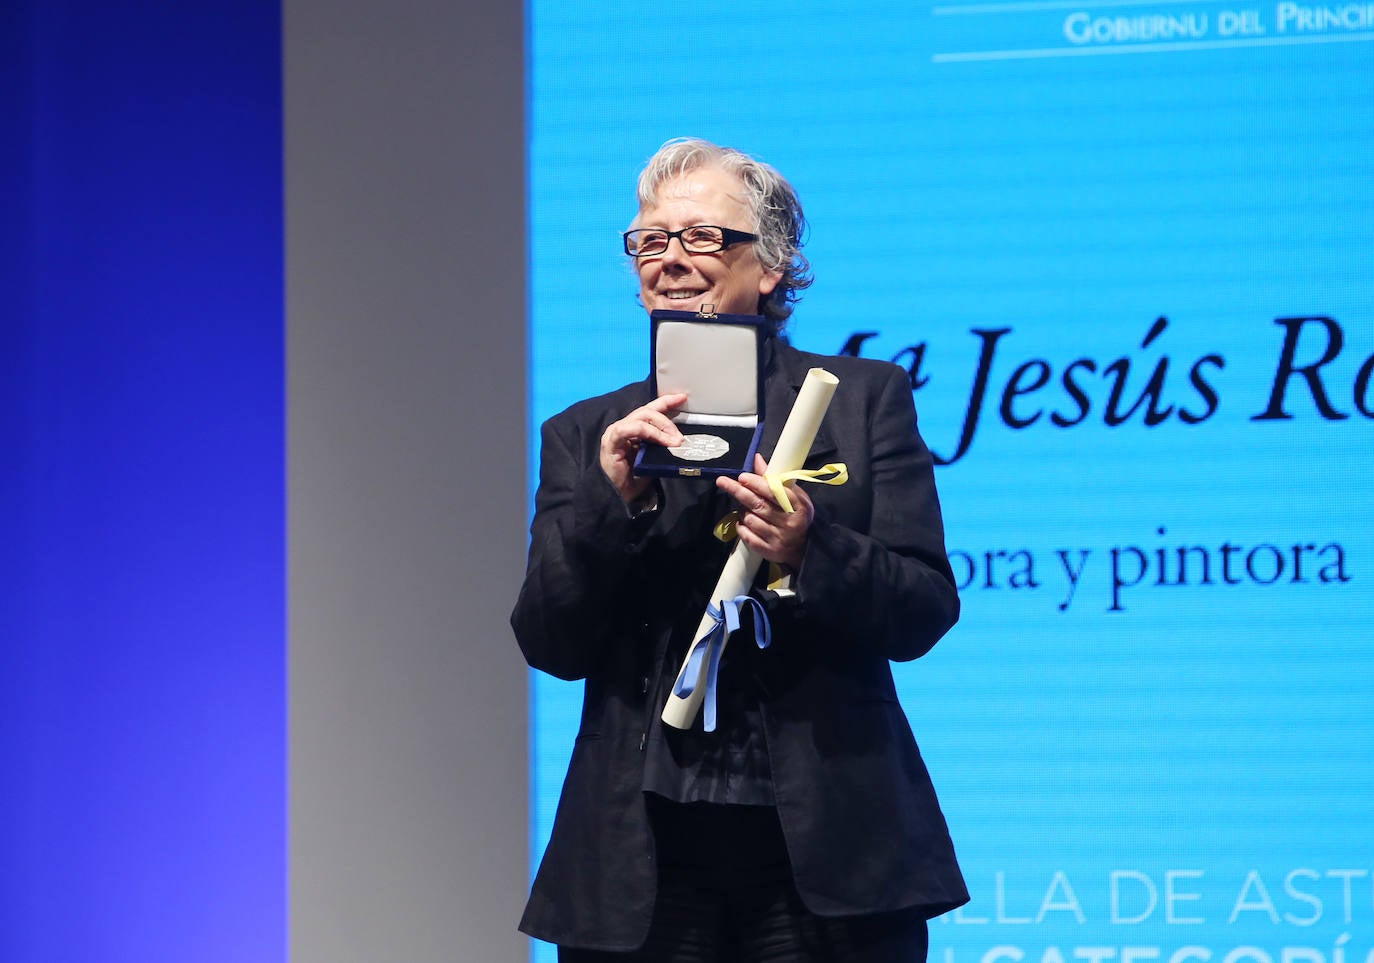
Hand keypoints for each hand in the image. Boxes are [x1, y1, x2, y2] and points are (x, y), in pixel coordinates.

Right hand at [600, 393, 687, 504]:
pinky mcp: (611, 441)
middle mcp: (624, 426)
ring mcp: (616, 432)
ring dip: (660, 427)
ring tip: (673, 441)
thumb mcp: (654, 458)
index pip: (650, 410)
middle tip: (680, 437)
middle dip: (667, 420)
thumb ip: (663, 446)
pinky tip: (657, 439)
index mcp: (634, 429)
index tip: (682, 398)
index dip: (666, 402)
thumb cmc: (634, 478)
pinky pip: (628, 429)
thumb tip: (681, 441)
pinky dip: (646, 431)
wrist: (618, 495)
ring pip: (640, 418)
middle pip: (647, 411)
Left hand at [715, 453, 813, 569]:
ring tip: (744, 506)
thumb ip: (774, 478)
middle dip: (739, 491)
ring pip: (750, 519)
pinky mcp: (769, 551)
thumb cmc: (796, 515)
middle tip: (722, 481)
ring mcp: (779, 538)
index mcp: (798, 506)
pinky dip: (741, 526)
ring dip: (742, 510)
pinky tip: (744, 521)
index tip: (742, 477)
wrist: (804, 547)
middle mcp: (789, 523)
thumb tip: (757, 460)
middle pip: (758, 505)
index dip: (756, 483)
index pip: (774, 492)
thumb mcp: (793, 495)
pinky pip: (747, 536)